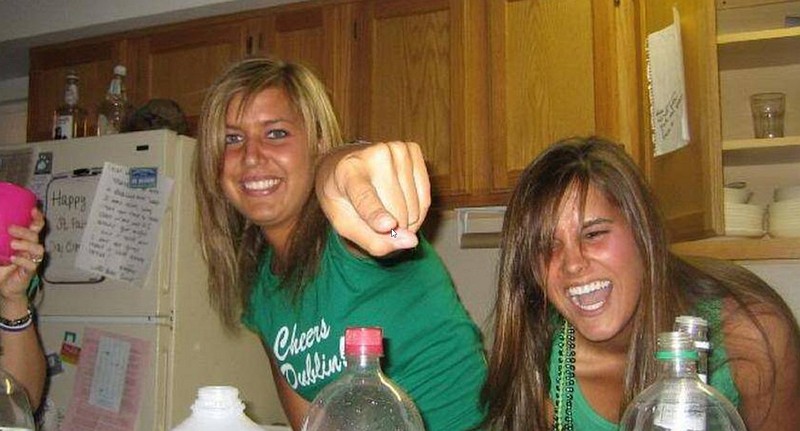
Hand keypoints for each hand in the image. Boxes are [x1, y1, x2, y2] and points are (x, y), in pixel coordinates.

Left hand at [0, 208, 44, 301]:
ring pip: (38, 249)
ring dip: (26, 244)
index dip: (38, 218)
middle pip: (36, 236)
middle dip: (25, 231)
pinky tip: (13, 258)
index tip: (33, 210)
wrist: (5, 286)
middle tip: (10, 228)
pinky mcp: (29, 272)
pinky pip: (31, 265)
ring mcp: (32, 260)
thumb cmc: (3, 265)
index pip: (37, 227)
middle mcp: (31, 249)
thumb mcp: (0, 249)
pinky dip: (22, 260)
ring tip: (13, 244)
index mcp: (26, 241)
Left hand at [316, 141, 430, 256]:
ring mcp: (396, 150)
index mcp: (347, 173)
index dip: (377, 213)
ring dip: (406, 222)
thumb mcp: (345, 225)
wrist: (344, 165)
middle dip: (393, 229)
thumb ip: (373, 240)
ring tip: (388, 213)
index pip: (364, 197)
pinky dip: (417, 211)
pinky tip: (403, 206)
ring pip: (414, 208)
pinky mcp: (413, 150)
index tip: (390, 225)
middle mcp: (373, 155)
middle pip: (396, 210)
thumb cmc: (344, 200)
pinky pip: (425, 198)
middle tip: (378, 224)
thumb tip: (411, 241)